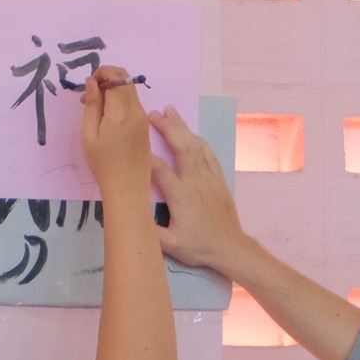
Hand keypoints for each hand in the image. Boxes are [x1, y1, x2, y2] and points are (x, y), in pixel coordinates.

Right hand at [79, 65, 153, 194]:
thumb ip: (91, 104)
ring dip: (113, 91)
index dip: (101, 73)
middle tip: (89, 97)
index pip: (116, 75)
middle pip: (125, 79)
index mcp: (121, 111)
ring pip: (129, 90)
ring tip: (96, 110)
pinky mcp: (145, 126)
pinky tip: (107, 119)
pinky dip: (119, 102)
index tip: (88, 87)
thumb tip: (92, 81)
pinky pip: (133, 103)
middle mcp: (136, 110)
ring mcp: (143, 118)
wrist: (127, 188)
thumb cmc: (103, 163)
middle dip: (106, 79)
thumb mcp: (89, 133)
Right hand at [149, 105, 251, 273]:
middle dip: (166, 127)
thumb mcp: (169, 244)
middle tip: (152, 113)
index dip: (145, 155)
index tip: (133, 143)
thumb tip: (129, 215)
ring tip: (170, 111)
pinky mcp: (219, 179)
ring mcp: (209, 178)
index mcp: (180, 194)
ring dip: (182, 127)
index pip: (159, 168)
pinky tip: (191, 132)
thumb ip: (149, 230)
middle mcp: (195, 181)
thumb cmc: (199, 247)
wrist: (230, 248)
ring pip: (195, 145)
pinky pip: (208, 154)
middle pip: (181, 146)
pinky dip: (198, 139)